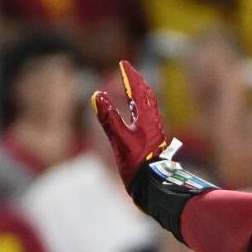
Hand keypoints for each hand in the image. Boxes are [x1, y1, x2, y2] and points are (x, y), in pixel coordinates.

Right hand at [91, 61, 169, 187]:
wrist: (154, 187)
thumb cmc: (138, 165)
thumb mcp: (119, 140)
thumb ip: (108, 118)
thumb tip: (98, 95)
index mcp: (146, 119)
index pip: (138, 91)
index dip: (130, 76)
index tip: (123, 63)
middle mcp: (153, 123)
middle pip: (147, 96)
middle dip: (137, 82)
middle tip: (129, 71)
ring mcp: (154, 132)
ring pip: (148, 107)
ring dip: (141, 94)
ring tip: (134, 87)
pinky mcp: (153, 142)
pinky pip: (148, 118)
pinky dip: (141, 108)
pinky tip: (137, 114)